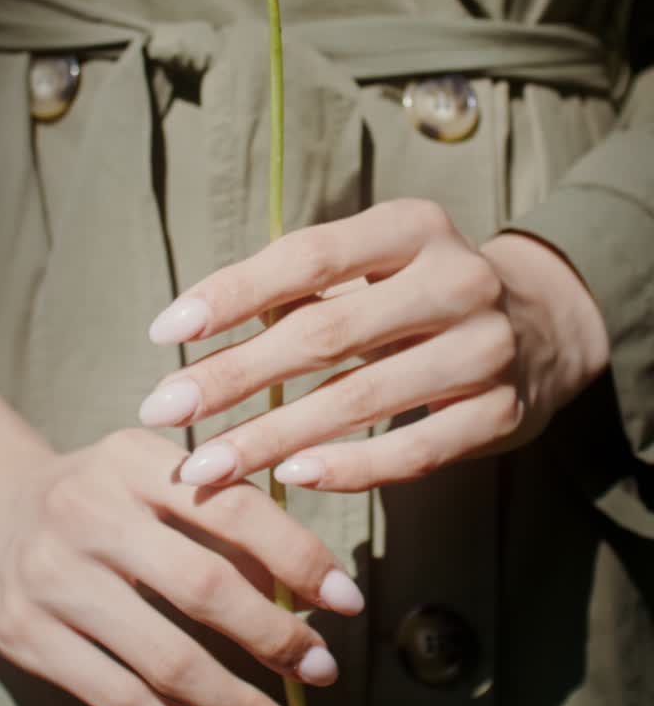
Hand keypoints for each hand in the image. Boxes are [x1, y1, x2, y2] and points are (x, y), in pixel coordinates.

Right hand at [0, 426, 363, 705]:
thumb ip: (219, 518)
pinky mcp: (27, 635)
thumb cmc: (94, 499)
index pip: (234, 507)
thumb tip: (303, 592)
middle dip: (275, 638)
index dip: (300, 556)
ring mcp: (54, 577)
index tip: (348, 599)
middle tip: (323, 670)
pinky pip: (118, 698)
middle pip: (204, 587)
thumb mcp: (148, 480)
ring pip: (165, 659)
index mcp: (134, 460)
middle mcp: (90, 512)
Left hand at [142, 200, 609, 490]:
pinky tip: (290, 478)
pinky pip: (415, 449)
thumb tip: (189, 334)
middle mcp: (456, 278)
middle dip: (234, 377)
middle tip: (163, 409)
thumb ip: (300, 289)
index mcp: (412, 226)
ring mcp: (486, 347)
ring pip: (361, 398)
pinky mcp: (502, 413)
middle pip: (326, 333)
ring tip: (204, 466)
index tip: (165, 333)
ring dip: (271, 437)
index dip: (232, 293)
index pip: (309, 257)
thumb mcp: (374, 264)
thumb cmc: (420, 292)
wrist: (542, 323)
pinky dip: (349, 468)